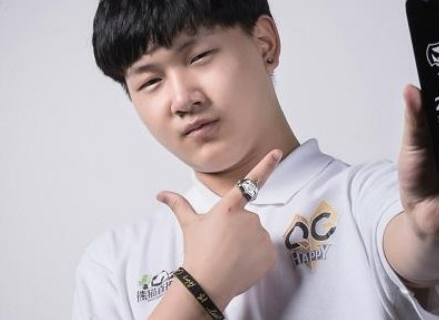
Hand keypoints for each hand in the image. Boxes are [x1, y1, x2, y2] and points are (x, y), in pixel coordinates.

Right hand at [156, 149, 282, 309]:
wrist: (207, 285)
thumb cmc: (197, 252)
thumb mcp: (189, 225)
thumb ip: (179, 205)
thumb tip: (161, 194)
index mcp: (229, 207)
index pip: (250, 182)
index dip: (266, 165)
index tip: (278, 152)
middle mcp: (248, 218)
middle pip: (248, 219)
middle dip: (239, 229)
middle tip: (224, 244)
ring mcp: (260, 236)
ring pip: (257, 235)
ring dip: (248, 243)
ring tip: (231, 256)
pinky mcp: (269, 253)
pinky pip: (265, 251)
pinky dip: (257, 257)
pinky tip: (242, 264)